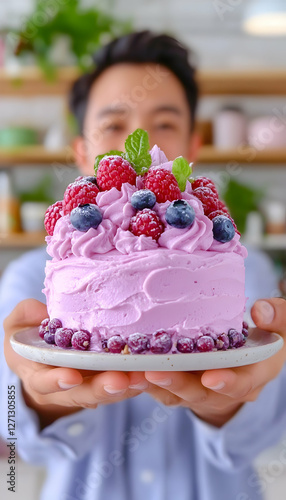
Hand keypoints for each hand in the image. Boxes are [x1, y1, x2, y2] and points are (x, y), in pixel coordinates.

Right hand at [3, 299, 146, 427]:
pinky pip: (119, 386)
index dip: (56, 381)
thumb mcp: (19, 324)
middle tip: (120, 381)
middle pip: (80, 394)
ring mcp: (84, 386)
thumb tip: (41, 312)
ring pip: (104, 393)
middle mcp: (61, 387)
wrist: (42, 355)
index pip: (42, 382)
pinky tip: (148, 374)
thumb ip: (25, 316)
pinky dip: (133, 382)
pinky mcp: (103, 381)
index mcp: (35, 373)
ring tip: (142, 377)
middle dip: (101, 388)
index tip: (71, 376)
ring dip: (124, 388)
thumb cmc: (28, 336)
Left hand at [144, 298, 285, 426]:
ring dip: (152, 384)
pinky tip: (125, 365)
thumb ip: (278, 316)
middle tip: (156, 370)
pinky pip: (160, 385)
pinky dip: (142, 378)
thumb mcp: (282, 326)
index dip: (228, 383)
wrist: (250, 354)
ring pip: (175, 393)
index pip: (243, 384)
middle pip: (201, 393)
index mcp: (254, 375)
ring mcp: (200, 389)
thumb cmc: (267, 336)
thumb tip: (260, 311)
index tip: (211, 377)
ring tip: (132, 371)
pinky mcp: (180, 384)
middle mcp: (225, 388)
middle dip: (178, 384)